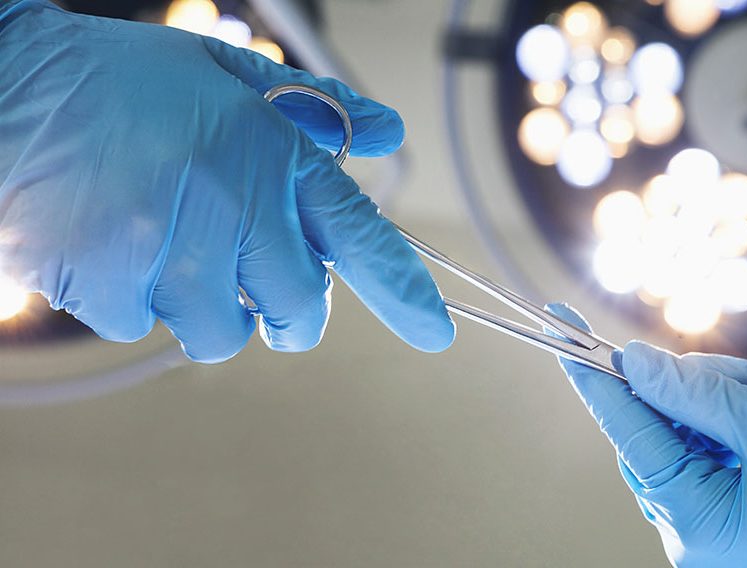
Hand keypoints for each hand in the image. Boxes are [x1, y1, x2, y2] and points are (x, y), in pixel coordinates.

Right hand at [0, 1, 453, 360]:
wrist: (5, 89)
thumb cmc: (121, 82)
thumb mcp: (228, 76)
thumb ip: (315, 110)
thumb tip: (382, 134)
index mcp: (271, 155)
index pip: (359, 237)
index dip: (404, 291)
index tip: (435, 332)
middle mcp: (233, 210)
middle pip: (299, 313)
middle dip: (291, 312)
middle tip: (261, 282)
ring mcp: (171, 255)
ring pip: (224, 332)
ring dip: (210, 304)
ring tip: (169, 241)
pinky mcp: (112, 287)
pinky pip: (148, 327)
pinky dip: (139, 300)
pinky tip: (115, 245)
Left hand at [547, 303, 746, 566]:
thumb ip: (698, 396)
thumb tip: (635, 361)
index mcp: (695, 525)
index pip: (628, 435)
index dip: (594, 378)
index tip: (561, 330)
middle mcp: (693, 535)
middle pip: (652, 435)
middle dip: (680, 390)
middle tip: (732, 374)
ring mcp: (713, 530)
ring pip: (679, 443)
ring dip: (708, 404)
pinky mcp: (734, 518)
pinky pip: (705, 459)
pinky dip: (723, 426)